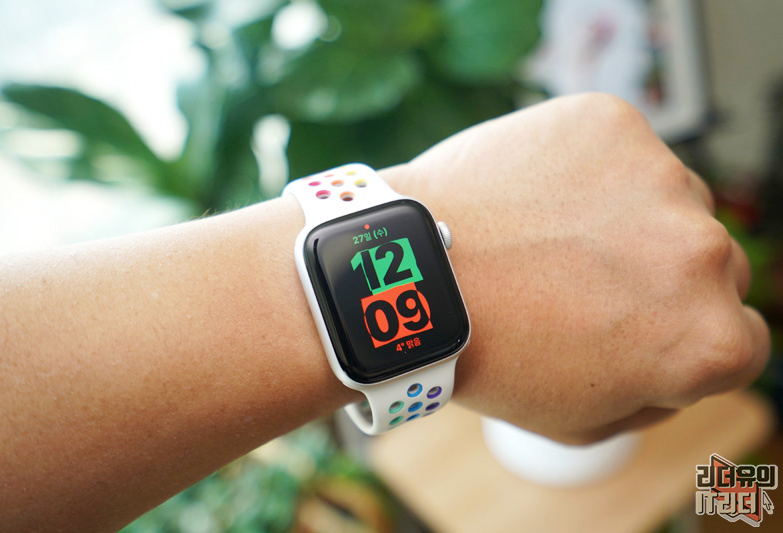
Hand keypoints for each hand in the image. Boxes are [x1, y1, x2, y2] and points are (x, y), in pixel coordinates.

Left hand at [382, 93, 770, 443]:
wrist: (413, 275)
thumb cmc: (490, 356)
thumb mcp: (582, 420)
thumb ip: (657, 394)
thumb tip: (685, 359)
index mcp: (708, 339)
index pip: (738, 341)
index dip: (682, 341)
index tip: (633, 332)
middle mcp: (704, 252)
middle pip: (711, 266)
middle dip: (660, 280)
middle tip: (582, 286)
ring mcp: (660, 178)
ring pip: (671, 202)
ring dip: (629, 220)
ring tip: (549, 240)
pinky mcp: (611, 123)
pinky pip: (621, 151)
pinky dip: (589, 170)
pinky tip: (535, 199)